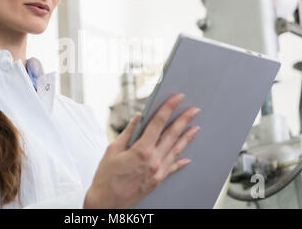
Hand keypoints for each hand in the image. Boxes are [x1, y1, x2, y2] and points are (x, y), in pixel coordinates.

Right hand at [84, 93, 200, 208]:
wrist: (107, 203)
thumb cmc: (106, 178)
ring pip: (176, 150)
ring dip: (186, 138)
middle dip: (184, 120)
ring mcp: (157, 172)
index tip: (177, 99)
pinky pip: (172, 168)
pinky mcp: (157, 181)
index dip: (168, 108)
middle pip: (172, 135)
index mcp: (141, 150)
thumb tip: (138, 118)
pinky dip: (180, 161)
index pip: (158, 123)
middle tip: (194, 110)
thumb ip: (128, 132)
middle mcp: (153, 161)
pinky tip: (187, 157)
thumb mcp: (112, 150)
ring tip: (195, 127)